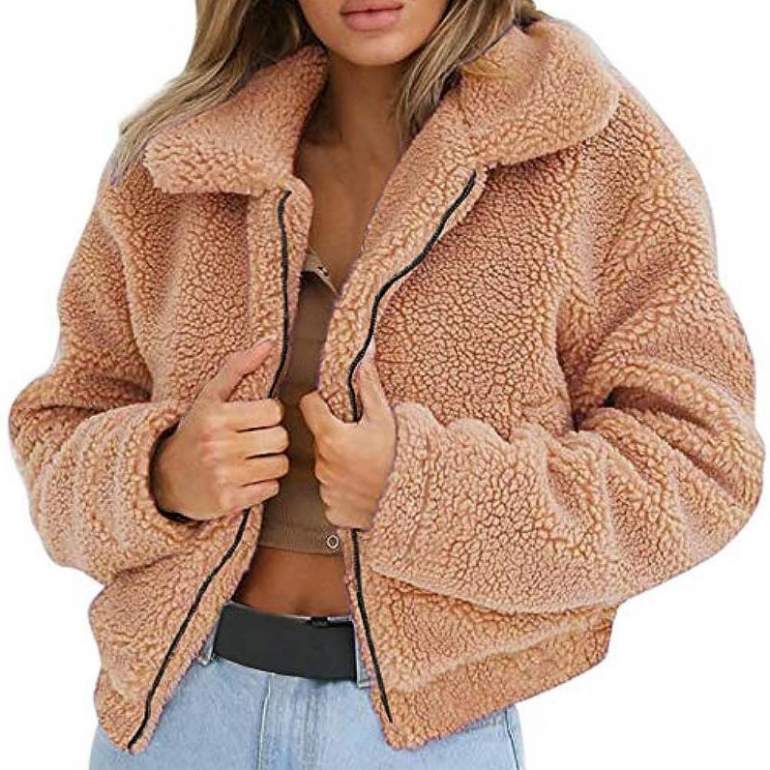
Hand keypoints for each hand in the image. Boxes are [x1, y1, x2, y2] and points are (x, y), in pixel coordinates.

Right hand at [150, 337, 288, 521]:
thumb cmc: (195, 432)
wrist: (164, 479)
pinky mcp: (229, 501)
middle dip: (273, 440)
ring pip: (280, 465)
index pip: (273, 412)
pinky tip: (247, 478)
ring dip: (272, 463)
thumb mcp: (209, 398)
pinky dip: (264, 485)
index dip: (269, 415)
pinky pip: (271, 489)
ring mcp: (223, 476)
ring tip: (253, 459)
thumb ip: (238, 367)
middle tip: (256, 441)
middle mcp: (218, 446)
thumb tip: (270, 341)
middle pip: (280, 439)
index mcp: (216, 417)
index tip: (255, 419)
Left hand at [299, 342, 395, 530]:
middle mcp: (322, 463)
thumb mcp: (385, 417)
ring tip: (363, 464)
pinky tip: (361, 485)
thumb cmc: (399, 456)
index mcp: (330, 436)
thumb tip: (364, 355)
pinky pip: (331, 493)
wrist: (413, 498)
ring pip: (324, 466)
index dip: (319, 402)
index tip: (333, 406)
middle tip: (358, 439)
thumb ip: (368, 385)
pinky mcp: (332, 508)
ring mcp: (326, 488)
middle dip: (333, 435)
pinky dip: (342, 488)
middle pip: (318, 438)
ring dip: (337, 462)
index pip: (308, 405)